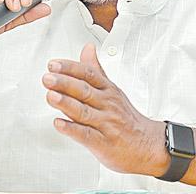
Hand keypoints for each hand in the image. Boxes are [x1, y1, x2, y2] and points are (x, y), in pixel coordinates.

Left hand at [42, 43, 168, 175]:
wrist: (148, 145)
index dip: (70, 68)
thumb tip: (87, 48)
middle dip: (64, 83)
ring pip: (84, 112)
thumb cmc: (126, 117)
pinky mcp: (103, 143)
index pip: (88, 74)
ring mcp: (106, 124)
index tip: (53, 64)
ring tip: (50, 96)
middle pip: (84, 91)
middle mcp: (106, 105)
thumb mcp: (112, 89)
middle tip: (47, 78)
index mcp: (108, 90)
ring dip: (66, 103)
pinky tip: (59, 123)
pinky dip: (72, 129)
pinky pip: (86, 135)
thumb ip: (96, 70)